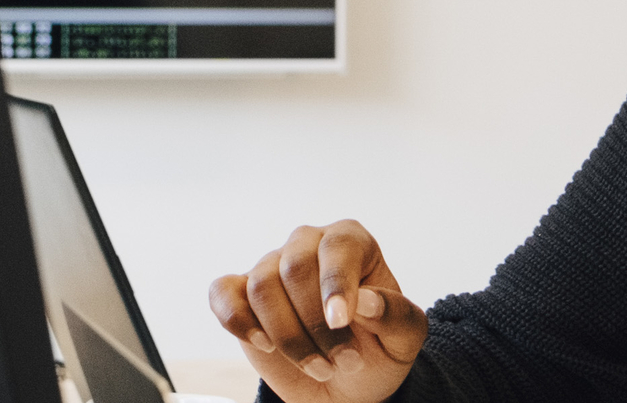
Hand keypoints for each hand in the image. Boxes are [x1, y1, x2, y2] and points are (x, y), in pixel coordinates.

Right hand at [209, 220, 426, 402]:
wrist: (347, 384)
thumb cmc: (378, 351)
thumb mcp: (404, 338)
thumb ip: (395, 315)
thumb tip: (365, 300)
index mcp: (350, 242)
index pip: (338, 247)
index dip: (336, 284)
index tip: (340, 322)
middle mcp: (307, 245)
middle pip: (295, 268)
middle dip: (316, 324)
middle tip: (343, 362)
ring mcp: (270, 267)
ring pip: (263, 288)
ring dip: (289, 337)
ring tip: (320, 367)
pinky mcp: (240, 294)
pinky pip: (222, 293)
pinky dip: (237, 320)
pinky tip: (264, 344)